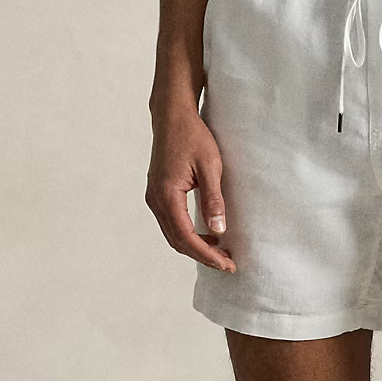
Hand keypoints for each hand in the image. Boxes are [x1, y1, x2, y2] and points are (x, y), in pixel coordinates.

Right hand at [147, 102, 235, 271]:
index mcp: (167, 195)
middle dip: (202, 255)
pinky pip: (171, 222)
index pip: (186, 237)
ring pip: (172, 234)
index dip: (207, 255)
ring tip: (220, 252)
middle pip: (177, 241)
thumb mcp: (210, 167)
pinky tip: (207, 234)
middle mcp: (156, 199)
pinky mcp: (157, 193)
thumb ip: (214, 199)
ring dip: (195, 246)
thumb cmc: (193, 136)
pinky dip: (187, 234)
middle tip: (227, 263)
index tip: (227, 263)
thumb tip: (219, 230)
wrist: (172, 116)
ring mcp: (154, 197)